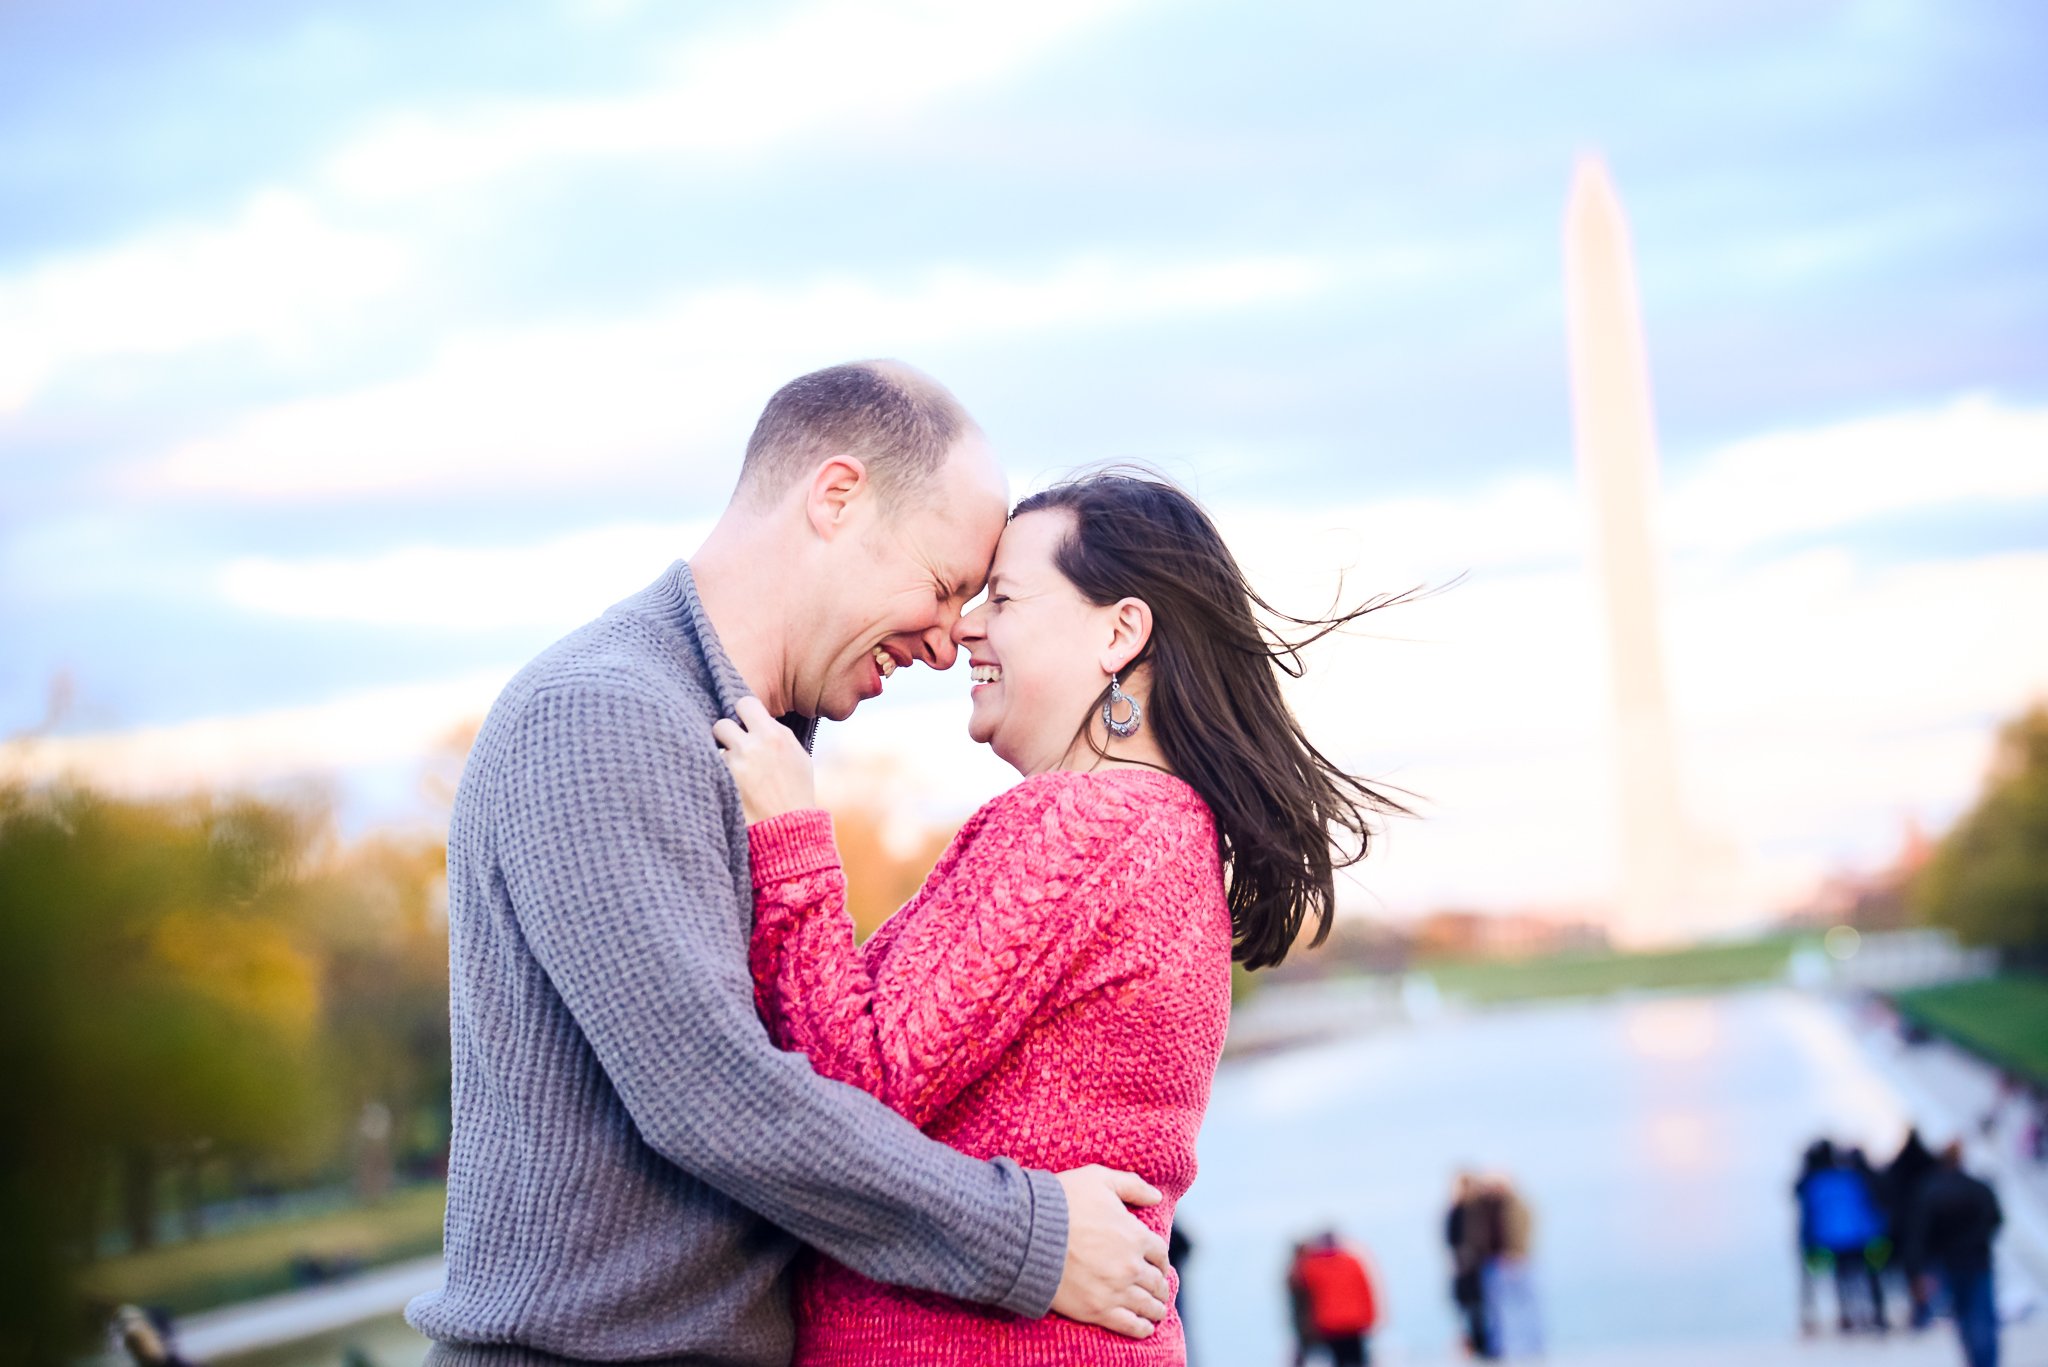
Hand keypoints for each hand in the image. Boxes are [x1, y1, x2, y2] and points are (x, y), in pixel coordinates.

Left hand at [711, 696, 816, 823]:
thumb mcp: (799, 759)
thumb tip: (760, 722)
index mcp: (775, 735)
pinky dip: (719, 776)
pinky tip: (731, 786)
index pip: (745, 703)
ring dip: (722, 758)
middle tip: (732, 749)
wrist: (789, 830)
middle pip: (722, 722)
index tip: (743, 725)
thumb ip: (778, 737)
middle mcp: (755, 744)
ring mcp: (737, 762)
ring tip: (736, 774)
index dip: (742, 714)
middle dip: (725, 735)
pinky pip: (713, 768)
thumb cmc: (796, 795)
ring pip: (716, 748)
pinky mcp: (723, 780)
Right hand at [1050, 1166, 1171, 1338]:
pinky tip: (1146, 1328)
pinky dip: (1142, 1328)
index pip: (1160, 1253)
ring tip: (1157, 1311)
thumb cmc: (1062, 1201)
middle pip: (1156, 1281)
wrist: (1028, 1232)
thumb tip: (1156, 1196)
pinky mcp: (1097, 1310)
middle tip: (1159, 1290)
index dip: (1160, 1260)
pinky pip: (1129, 1325)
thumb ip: (1132, 1185)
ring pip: (1147, 1305)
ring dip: (1156, 1308)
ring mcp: (1115, 1290)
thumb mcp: (1098, 1179)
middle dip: (1160, 1286)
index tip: (1158, 1265)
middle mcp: (1131, 1265)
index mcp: (1135, 1235)